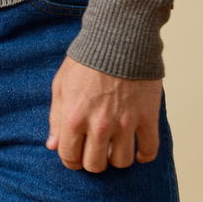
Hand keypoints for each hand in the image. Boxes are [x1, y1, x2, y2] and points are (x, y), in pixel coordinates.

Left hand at [46, 56, 162, 171]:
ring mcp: (125, 122)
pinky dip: (145, 155)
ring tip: (116, 145)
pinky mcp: (147, 116)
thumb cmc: (87, 58)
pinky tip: (139, 150)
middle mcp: (99, 125)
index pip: (70, 158)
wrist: (119, 36)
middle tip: (97, 148)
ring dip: (117, 158)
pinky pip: (149, 150)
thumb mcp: (61, 84)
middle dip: (94, 160)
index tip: (78, 152)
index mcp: (74, 117)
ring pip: (122, 162)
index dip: (72, 159)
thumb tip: (52, 145)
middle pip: (96, 165)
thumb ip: (56, 117)